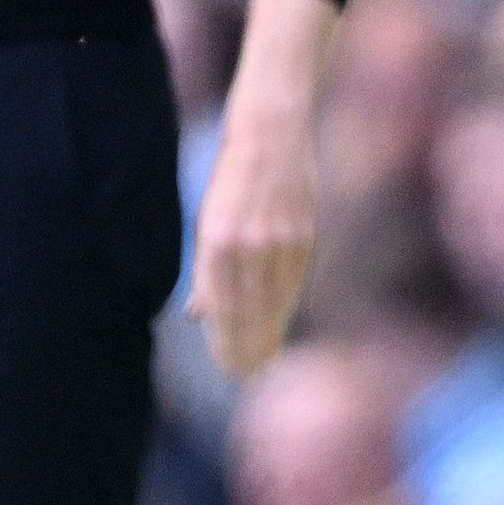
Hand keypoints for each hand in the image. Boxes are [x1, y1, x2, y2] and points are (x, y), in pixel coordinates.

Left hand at [191, 103, 317, 382]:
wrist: (271, 130)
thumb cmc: (230, 177)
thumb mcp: (208, 219)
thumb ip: (206, 267)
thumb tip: (199, 313)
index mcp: (218, 238)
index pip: (222, 306)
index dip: (224, 341)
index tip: (227, 366)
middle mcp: (251, 242)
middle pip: (249, 311)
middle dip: (245, 346)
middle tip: (244, 374)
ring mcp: (281, 239)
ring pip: (274, 301)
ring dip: (268, 334)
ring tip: (263, 359)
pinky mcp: (305, 234)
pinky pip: (294, 282)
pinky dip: (285, 307)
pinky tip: (280, 323)